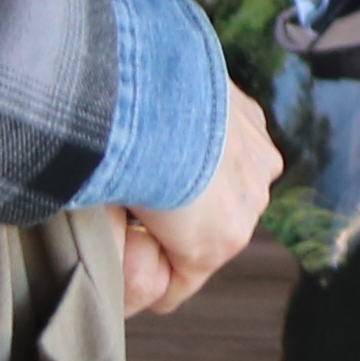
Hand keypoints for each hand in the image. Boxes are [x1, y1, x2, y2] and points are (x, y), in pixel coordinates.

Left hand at [113, 86, 282, 315]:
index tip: (108, 248)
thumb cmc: (119, 150)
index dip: (134, 275)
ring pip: (218, 195)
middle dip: (165, 229)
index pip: (174, 288)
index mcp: (221, 237)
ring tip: (145, 159)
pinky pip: (231, 152)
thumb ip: (124, 271)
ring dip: (189, 186)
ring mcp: (259, 156)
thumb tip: (142, 292)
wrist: (143, 69)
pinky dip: (205, 148)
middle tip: (120, 201)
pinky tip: (172, 130)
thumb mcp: (101, 229)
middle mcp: (253, 201)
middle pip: (200, 239)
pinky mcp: (253, 117)